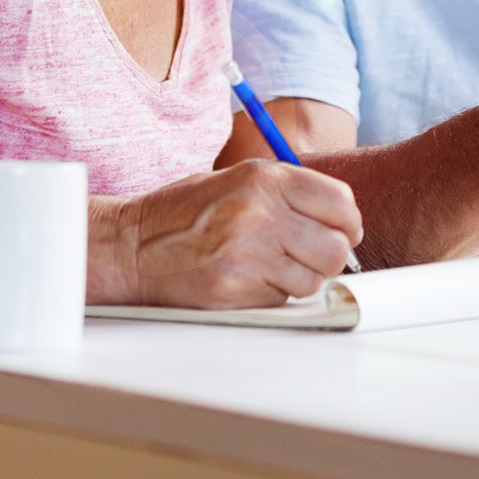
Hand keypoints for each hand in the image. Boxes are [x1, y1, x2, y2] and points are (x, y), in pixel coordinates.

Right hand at [116, 160, 363, 306]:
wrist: (129, 246)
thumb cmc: (183, 213)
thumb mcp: (237, 180)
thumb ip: (288, 193)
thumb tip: (341, 219)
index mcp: (265, 178)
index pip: (341, 202)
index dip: (348, 222)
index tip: (343, 231)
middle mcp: (260, 213)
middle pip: (336, 248)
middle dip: (330, 256)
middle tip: (311, 256)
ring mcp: (248, 254)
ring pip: (313, 280)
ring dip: (301, 279)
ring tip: (271, 267)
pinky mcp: (234, 290)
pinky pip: (281, 299)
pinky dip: (273, 294)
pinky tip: (247, 279)